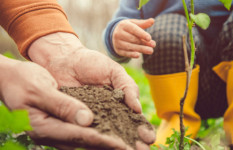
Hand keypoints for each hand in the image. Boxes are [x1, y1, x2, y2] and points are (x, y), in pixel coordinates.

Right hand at [0, 56, 126, 148]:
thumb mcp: (40, 89)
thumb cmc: (22, 80)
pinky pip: (83, 133)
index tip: (123, 144)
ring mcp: (56, 131)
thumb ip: (62, 105)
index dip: (103, 140)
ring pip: (86, 140)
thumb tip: (87, 120)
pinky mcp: (61, 125)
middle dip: (110, 146)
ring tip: (128, 145)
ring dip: (107, 143)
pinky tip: (113, 133)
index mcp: (43, 127)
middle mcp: (51, 134)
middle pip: (86, 142)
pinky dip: (99, 134)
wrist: (11, 79)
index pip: (79, 135)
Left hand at [28, 32, 154, 148]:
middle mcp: (107, 115)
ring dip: (115, 146)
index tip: (149, 137)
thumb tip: (137, 109)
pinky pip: (84, 133)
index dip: (143, 129)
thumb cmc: (91, 63)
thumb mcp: (114, 72)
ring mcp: (91, 120)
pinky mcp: (74, 122)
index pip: (134, 120)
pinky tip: (102, 147)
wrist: (64, 59)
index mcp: (120, 103)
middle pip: (123, 133)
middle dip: (133, 143)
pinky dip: (93, 142)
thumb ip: (128, 87)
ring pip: (106, 137)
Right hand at [112, 18, 155, 57]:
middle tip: (153, 45)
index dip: (142, 34)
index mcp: (123, 25)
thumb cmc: (129, 28)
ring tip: (150, 51)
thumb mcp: (135, 24)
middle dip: (144, 42)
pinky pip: (125, 53)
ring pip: (130, 46)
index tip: (149, 38)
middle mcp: (119, 33)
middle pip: (133, 39)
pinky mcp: (118, 50)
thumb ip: (144, 23)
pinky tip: (138, 55)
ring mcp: (117, 42)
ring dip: (141, 49)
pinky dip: (132, 54)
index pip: (134, 30)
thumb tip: (152, 20)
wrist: (115, 33)